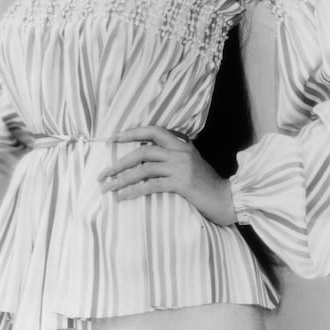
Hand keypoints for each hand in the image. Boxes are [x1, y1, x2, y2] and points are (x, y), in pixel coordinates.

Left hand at [98, 125, 236, 225]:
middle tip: (102, 174)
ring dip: (121, 179)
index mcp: (182, 145)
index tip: (113, 139)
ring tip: (107, 188)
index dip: (131, 133)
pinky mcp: (182, 184)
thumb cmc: (207, 184)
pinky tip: (122, 197)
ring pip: (143, 169)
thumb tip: (148, 155)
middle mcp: (180, 152)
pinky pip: (151, 185)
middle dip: (118, 163)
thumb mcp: (192, 163)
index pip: (153, 131)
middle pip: (142, 152)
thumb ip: (174, 156)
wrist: (227, 199)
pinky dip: (133, 191)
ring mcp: (181, 167)